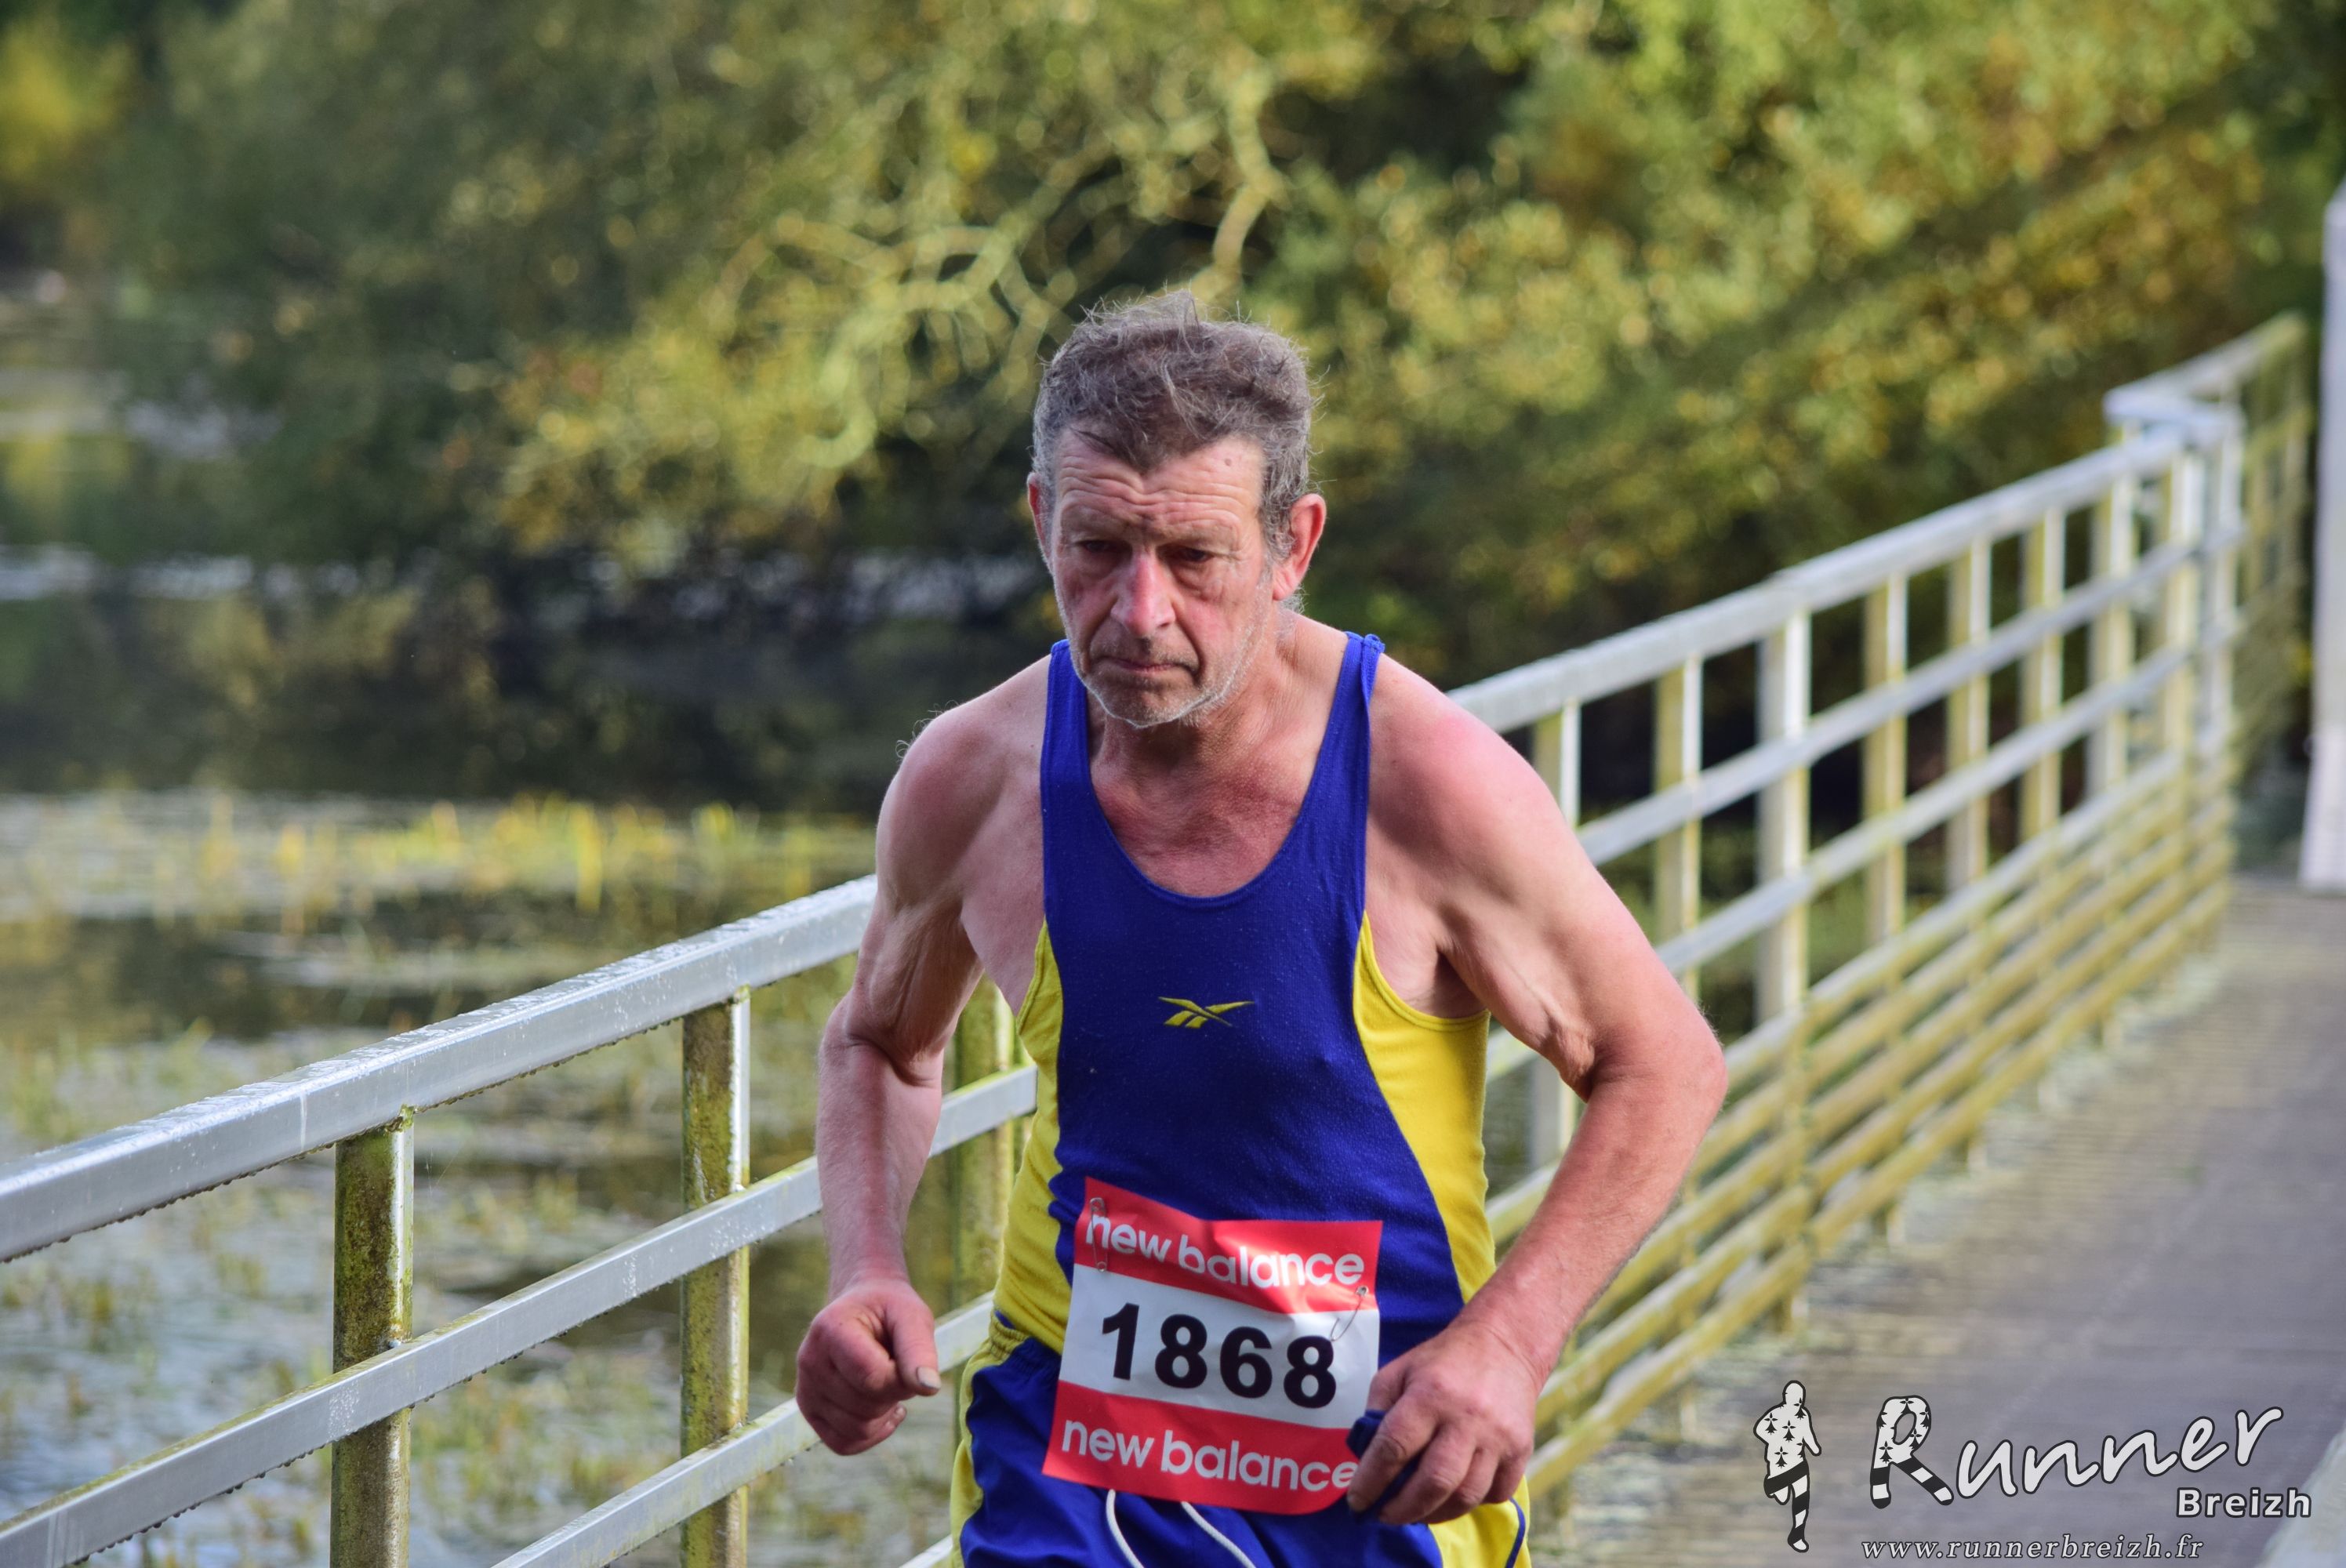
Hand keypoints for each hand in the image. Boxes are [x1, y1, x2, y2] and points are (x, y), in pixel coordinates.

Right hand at [794, 1275, 942, 1454]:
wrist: (863, 1307)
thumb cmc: (890, 1310)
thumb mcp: (912, 1316)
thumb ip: (919, 1349)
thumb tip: (928, 1388)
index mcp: (831, 1329)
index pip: (871, 1378)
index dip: (903, 1379)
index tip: (911, 1360)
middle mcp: (810, 1360)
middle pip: (866, 1406)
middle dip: (896, 1393)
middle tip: (898, 1366)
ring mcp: (806, 1388)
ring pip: (857, 1430)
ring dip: (885, 1413)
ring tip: (888, 1382)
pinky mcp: (810, 1409)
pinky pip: (843, 1444)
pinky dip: (871, 1435)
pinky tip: (884, 1410)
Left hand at [1345, 1318, 1542, 1524]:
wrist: (1505, 1345)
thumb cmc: (1442, 1361)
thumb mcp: (1399, 1370)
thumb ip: (1378, 1410)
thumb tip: (1365, 1460)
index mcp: (1430, 1395)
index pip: (1394, 1447)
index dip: (1371, 1482)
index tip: (1356, 1502)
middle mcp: (1466, 1418)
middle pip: (1433, 1482)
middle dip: (1402, 1509)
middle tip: (1384, 1516)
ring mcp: (1498, 1438)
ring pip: (1465, 1496)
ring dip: (1434, 1514)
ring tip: (1414, 1513)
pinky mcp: (1520, 1451)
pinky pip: (1494, 1494)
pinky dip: (1470, 1504)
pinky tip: (1451, 1497)